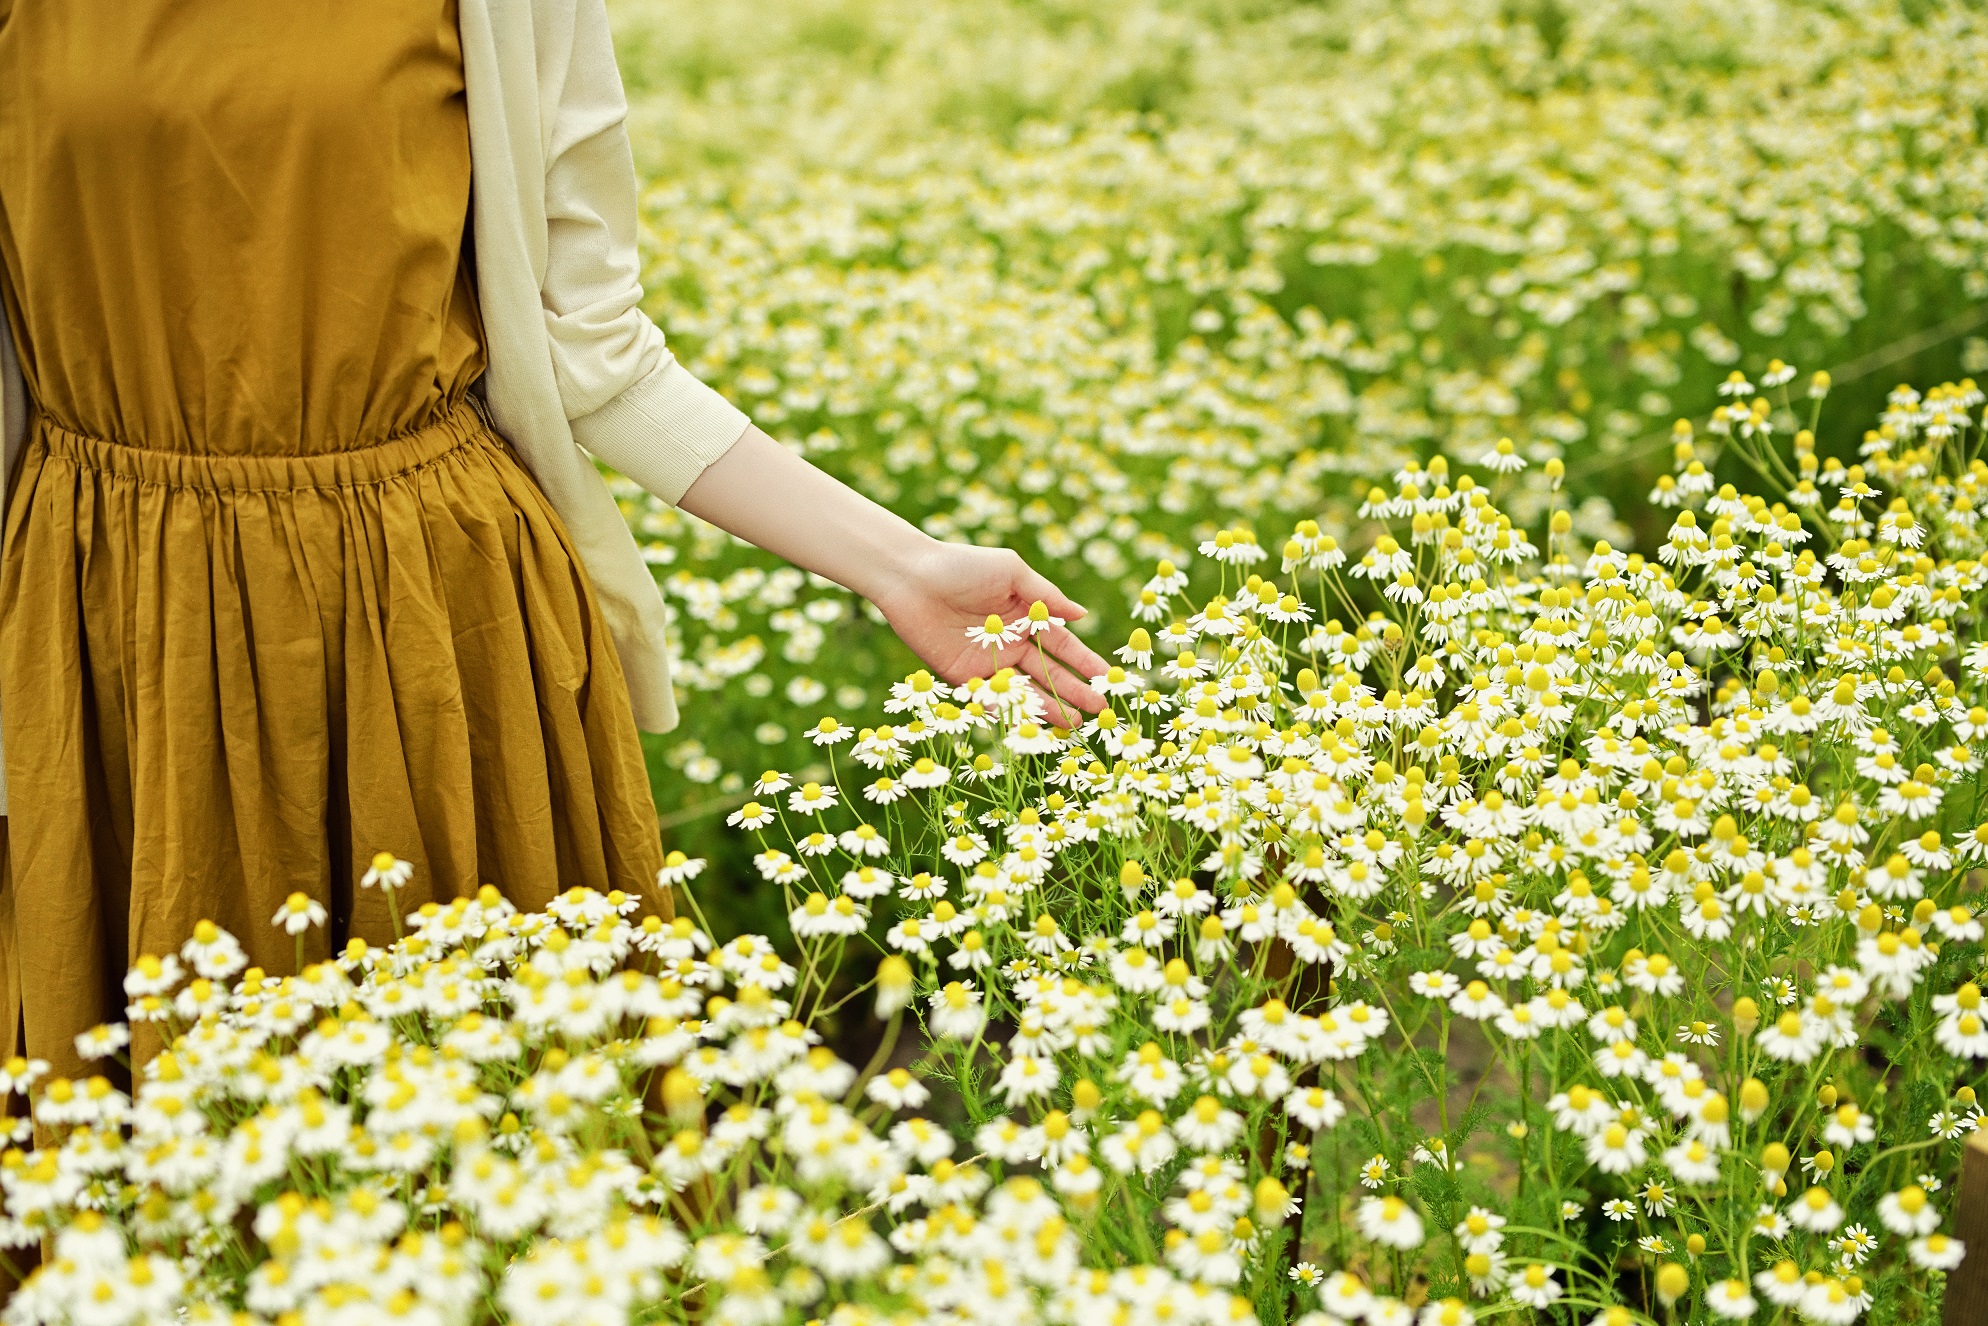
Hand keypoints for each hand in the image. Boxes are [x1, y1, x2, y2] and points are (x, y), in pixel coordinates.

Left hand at [871, 538, 1111, 727]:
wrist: (911, 577)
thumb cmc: (962, 566)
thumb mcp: (1011, 573)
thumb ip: (1046, 597)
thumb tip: (1083, 615)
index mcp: (1025, 617)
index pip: (1063, 645)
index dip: (1085, 662)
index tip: (1107, 678)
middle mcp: (1010, 643)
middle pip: (1048, 673)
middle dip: (1074, 691)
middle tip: (1099, 710)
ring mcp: (988, 663)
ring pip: (1025, 691)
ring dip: (1049, 708)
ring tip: (1074, 725)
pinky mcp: (963, 678)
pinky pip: (991, 698)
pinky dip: (1011, 711)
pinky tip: (1034, 724)